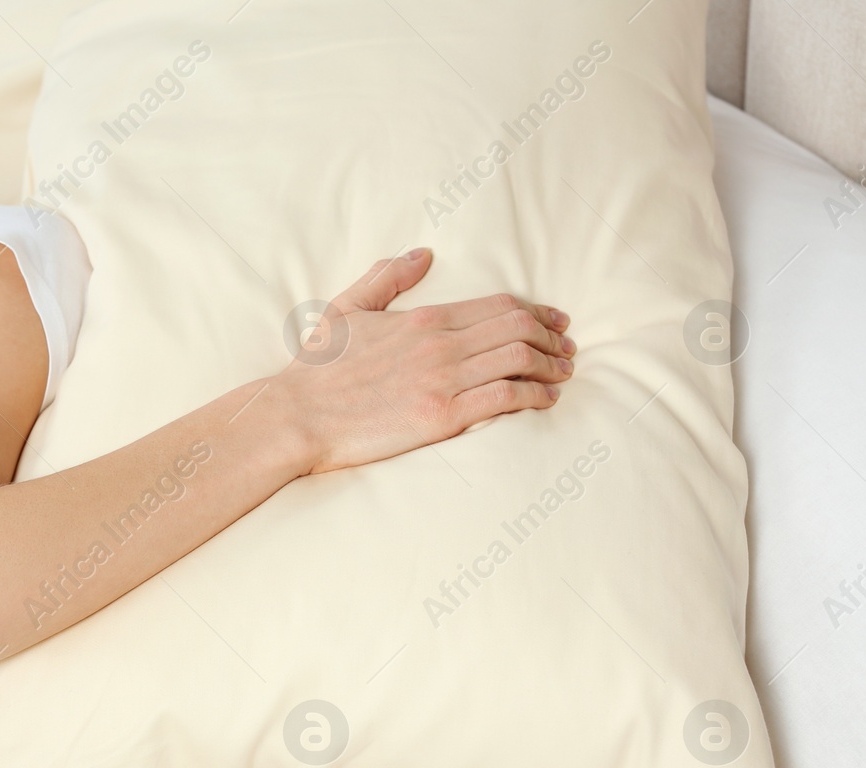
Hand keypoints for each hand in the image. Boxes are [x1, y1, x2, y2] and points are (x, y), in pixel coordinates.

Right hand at [273, 249, 575, 474]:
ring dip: (552, 365)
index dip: (537, 311)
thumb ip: (387, 278)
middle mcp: (441, 344)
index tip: (556, 321)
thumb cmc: (316, 369)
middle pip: (519, 327)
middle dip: (554, 336)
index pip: (498, 304)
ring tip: (563, 373)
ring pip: (520, 359)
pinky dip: (535, 395)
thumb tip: (423, 252)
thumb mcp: (347, 309)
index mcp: (423, 318)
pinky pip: (506, 398)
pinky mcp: (442, 416)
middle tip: (568, 348)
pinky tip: (545, 399)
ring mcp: (444, 380)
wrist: (297, 416)